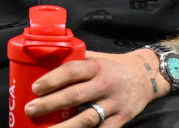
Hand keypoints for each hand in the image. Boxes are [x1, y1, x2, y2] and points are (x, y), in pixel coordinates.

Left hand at [26, 51, 157, 126]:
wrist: (147, 75)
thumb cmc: (114, 66)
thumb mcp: (96, 57)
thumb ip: (76, 61)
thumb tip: (44, 62)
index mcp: (96, 66)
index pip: (71, 71)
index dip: (52, 79)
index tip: (35, 88)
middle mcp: (105, 84)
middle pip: (75, 96)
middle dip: (50, 104)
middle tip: (31, 109)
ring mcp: (114, 103)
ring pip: (87, 118)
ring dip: (65, 126)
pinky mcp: (122, 118)